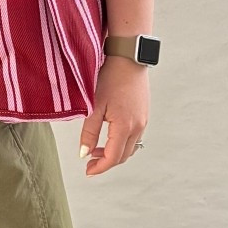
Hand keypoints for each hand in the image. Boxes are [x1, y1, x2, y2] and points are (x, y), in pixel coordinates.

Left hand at [80, 55, 147, 175]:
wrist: (128, 57)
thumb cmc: (110, 78)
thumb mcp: (94, 106)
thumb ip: (89, 132)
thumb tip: (84, 153)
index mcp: (125, 126)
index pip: (113, 157)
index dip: (100, 167)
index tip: (88, 171)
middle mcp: (138, 126)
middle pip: (123, 156)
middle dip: (106, 161)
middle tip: (89, 161)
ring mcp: (143, 120)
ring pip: (130, 147)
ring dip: (114, 152)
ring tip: (95, 148)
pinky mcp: (144, 114)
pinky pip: (134, 136)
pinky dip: (121, 142)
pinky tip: (108, 135)